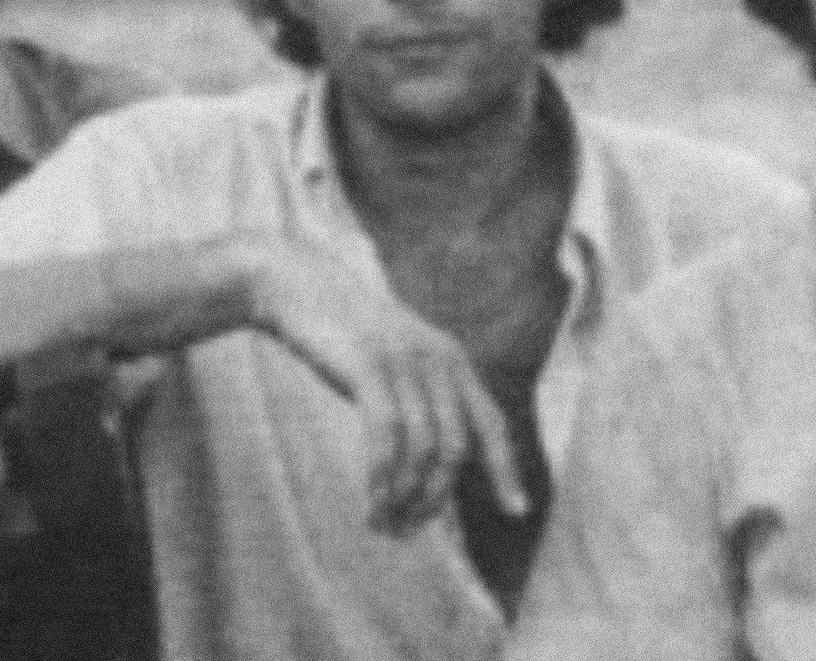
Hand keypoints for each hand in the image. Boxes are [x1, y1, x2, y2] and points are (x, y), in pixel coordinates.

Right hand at [245, 246, 524, 534]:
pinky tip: (373, 502)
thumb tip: (436, 459)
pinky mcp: (370, 367)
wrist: (298, 285)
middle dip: (436, 498)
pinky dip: (382, 478)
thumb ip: (423, 394)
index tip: (517, 510)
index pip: (491, 423)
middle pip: (456, 447)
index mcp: (452, 359)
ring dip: (405, 496)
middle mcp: (438, 359)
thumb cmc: (343, 332)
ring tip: (383, 523)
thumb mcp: (397, 357)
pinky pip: (386, 437)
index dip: (506, 468)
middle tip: (408, 531)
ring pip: (423, 449)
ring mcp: (404, 362)